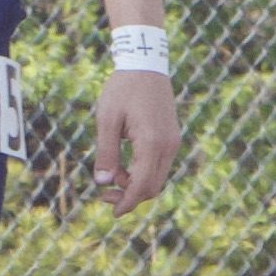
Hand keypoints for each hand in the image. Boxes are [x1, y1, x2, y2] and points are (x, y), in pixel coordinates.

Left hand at [89, 70, 181, 209]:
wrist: (145, 64)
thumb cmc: (123, 89)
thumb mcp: (107, 120)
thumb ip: (106, 153)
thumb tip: (102, 182)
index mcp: (152, 143)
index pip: (142, 185)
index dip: (127, 202)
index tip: (112, 212)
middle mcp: (168, 146)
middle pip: (153, 187)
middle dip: (130, 197)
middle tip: (105, 195)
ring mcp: (173, 142)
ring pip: (157, 178)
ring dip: (136, 185)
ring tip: (111, 177)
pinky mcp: (172, 137)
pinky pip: (160, 165)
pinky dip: (143, 173)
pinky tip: (124, 167)